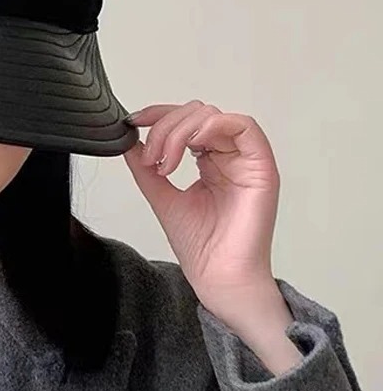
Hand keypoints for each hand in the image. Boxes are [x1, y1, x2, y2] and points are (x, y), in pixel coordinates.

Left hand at [122, 100, 281, 318]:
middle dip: (164, 128)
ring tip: (164, 163)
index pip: (185, 120)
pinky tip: (191, 146)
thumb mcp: (161, 196)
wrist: (218, 278)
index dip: (158, 114)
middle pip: (196, 113)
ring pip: (212, 116)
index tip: (132, 122)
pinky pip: (244, 126)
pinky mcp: (262, 167)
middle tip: (150, 159)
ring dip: (180, 131)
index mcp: (210, 160)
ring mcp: (246, 160)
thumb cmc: (200, 247)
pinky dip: (212, 126)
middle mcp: (229, 156)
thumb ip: (145, 168)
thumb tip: (128, 140)